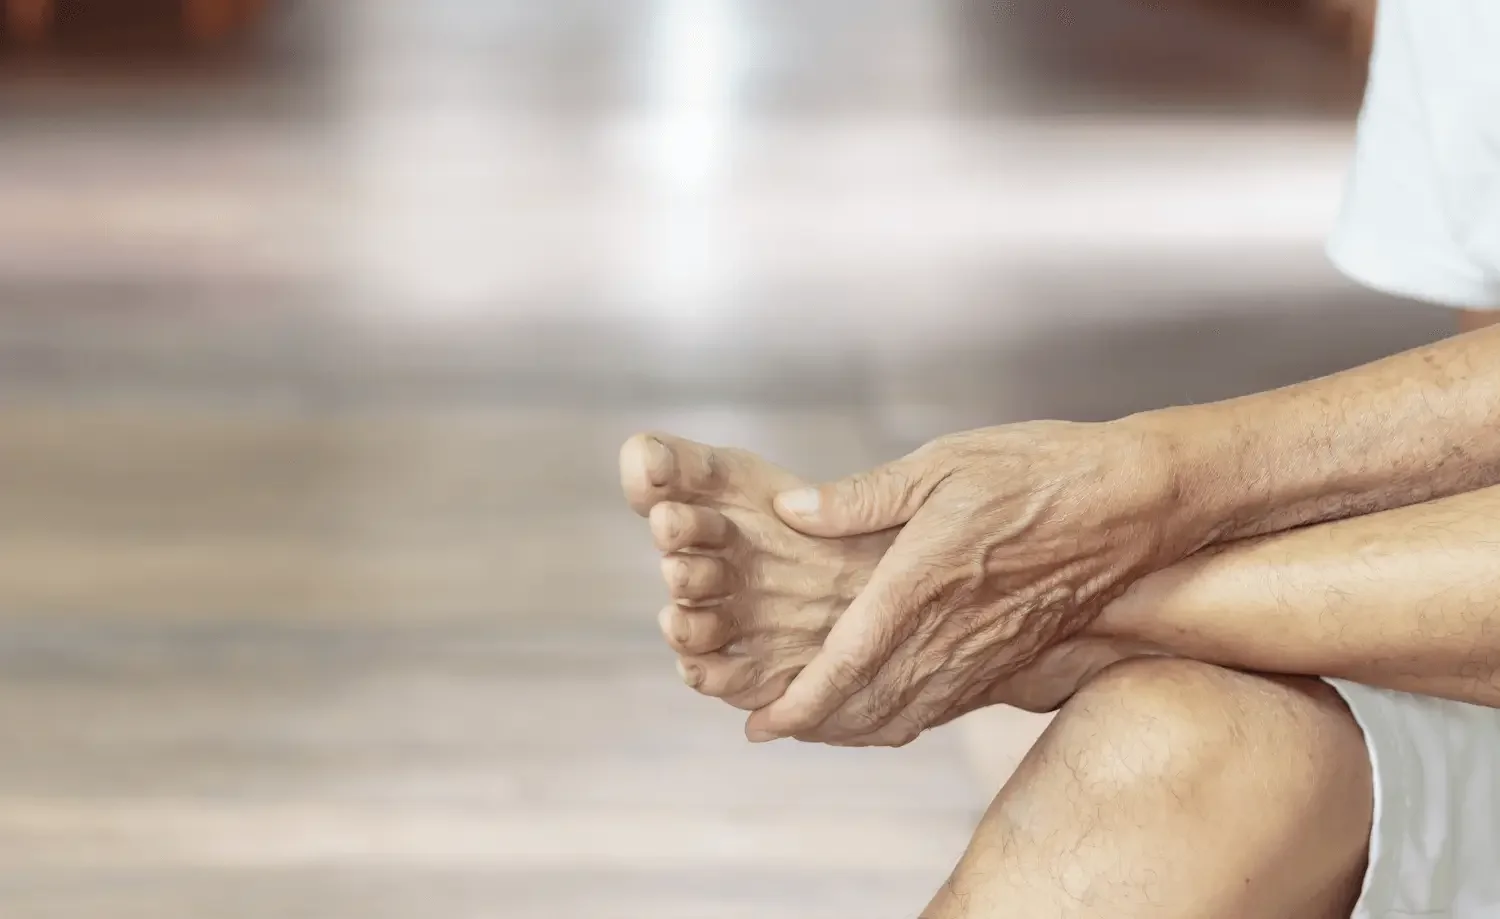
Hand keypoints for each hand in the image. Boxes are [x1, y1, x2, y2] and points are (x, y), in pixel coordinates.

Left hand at [742, 419, 1205, 745]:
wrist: (1135, 502)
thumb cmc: (1040, 472)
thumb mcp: (943, 463)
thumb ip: (863, 496)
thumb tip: (792, 511)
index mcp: (922, 581)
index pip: (848, 662)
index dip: (800, 702)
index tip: (761, 724)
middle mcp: (952, 633)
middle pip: (869, 706)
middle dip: (814, 726)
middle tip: (768, 728)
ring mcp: (986, 656)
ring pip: (907, 717)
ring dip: (854, 731)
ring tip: (812, 727)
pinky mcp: (1013, 661)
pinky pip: (946, 710)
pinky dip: (902, 723)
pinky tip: (882, 714)